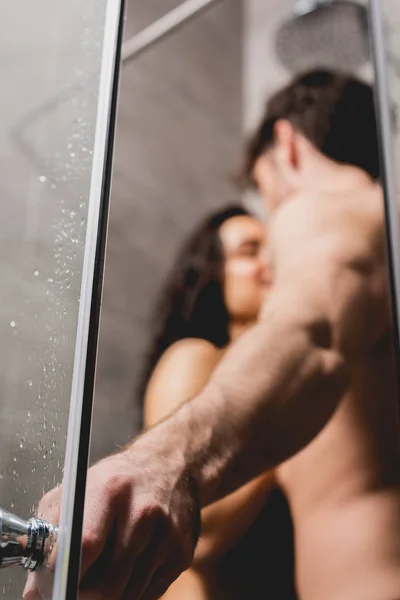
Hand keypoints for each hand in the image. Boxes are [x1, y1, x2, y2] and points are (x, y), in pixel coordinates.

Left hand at [23, 431, 200, 599]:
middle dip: (87, 595)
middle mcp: (143, 511)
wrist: (170, 465)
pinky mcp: (182, 552)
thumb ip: (51, 535)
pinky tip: (128, 568)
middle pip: (109, 583)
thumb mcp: (78, 490)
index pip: (85, 546)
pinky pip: (149, 594)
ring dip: (110, 594)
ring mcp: (167, 533)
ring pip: (128, 594)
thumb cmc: (118, 479)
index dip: (68, 575)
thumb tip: (35, 590)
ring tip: (104, 572)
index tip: (59, 584)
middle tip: (79, 586)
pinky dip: (132, 591)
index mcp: (111, 489)